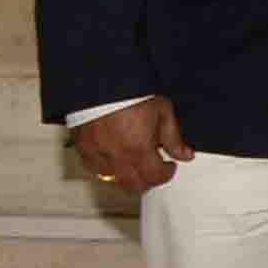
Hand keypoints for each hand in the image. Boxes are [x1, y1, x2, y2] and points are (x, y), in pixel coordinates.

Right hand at [67, 97, 187, 193]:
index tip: (169, 166)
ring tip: (135, 164)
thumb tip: (185, 155)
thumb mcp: (162, 112)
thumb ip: (173, 138)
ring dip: (127, 176)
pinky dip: (106, 169)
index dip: (166, 174)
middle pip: (133, 185)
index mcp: (138, 149)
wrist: (102, 82)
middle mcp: (115, 156)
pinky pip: (94, 169)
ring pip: (112, 180)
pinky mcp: (82, 148)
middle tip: (154, 169)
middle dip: (148, 180)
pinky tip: (114, 159)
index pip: (154, 177)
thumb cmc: (131, 94)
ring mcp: (96, 154)